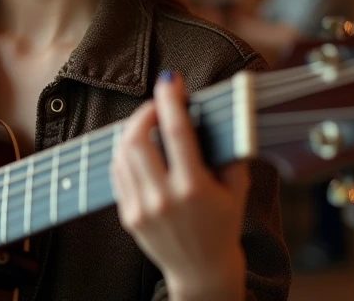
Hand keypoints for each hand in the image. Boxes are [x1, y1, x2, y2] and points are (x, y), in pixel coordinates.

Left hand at [110, 71, 249, 299]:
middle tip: (156, 105)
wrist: (201, 272)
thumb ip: (227, 154)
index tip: (170, 80)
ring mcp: (142, 208)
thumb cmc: (222, 228)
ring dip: (132, 131)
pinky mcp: (128, 216)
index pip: (176, 133)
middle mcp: (164, 198)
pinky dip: (124, 154)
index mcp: (194, 189)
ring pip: (122, 154)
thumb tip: (215, 116)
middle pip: (138, 139)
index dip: (170, 101)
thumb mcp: (235, 191)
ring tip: (147, 124)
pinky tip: (138, 148)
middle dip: (144, 113)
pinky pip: (118, 173)